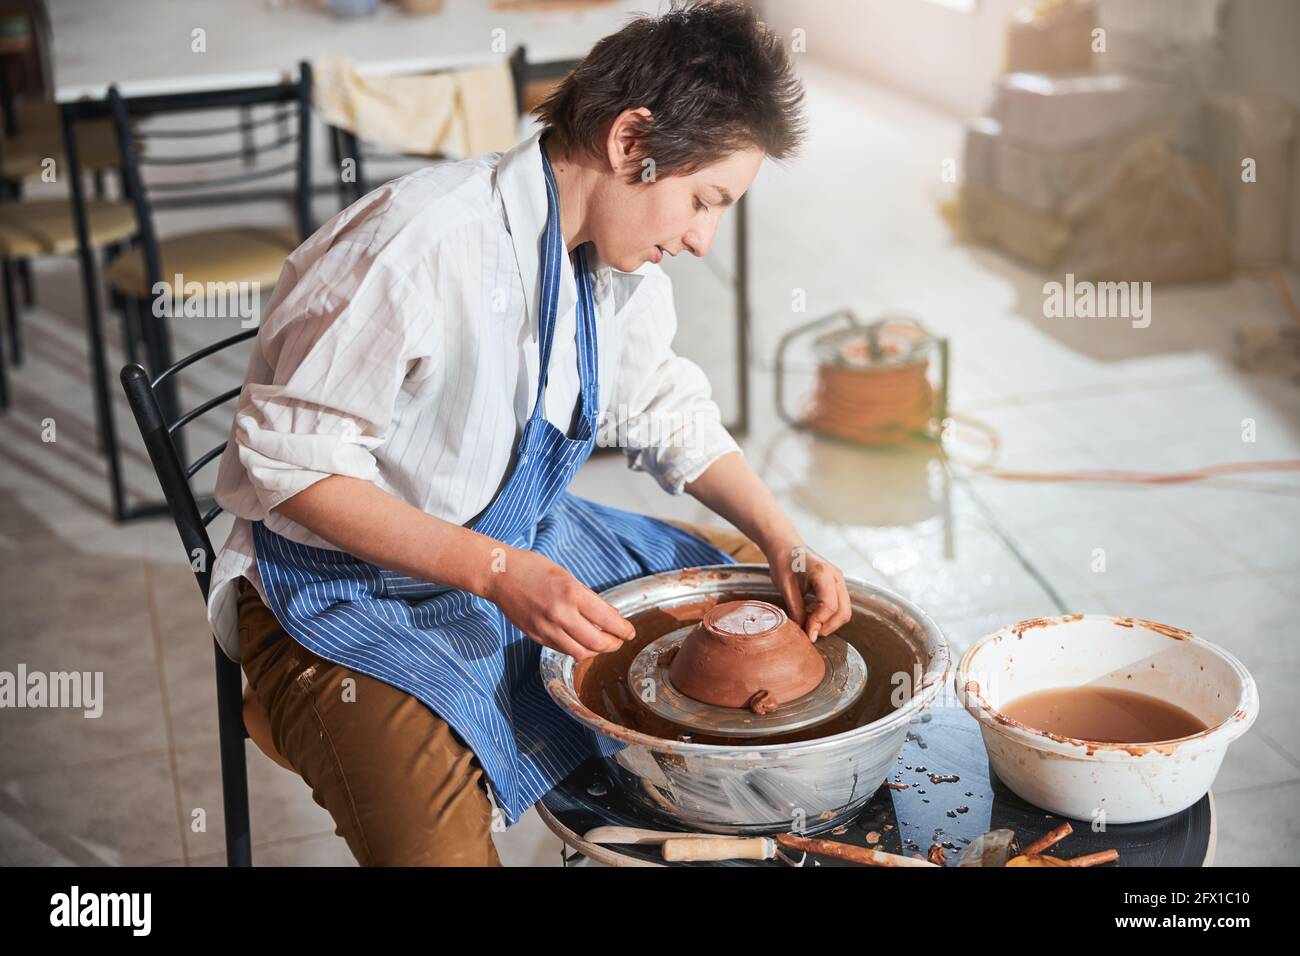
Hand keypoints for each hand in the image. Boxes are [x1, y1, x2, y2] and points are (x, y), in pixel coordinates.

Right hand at [483, 547, 634, 660]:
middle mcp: (560, 614)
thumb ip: (588, 598)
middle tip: (619, 641)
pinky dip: (576, 649)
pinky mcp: (536, 636)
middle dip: (613, 645)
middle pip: (596, 643)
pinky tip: (582, 642)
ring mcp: (546, 628)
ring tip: (602, 643)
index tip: (630, 632)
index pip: (607, 620)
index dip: (623, 630)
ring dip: (595, 651)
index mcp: (571, 594)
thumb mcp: (567, 577)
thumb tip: (610, 616)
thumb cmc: (534, 569)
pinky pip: (562, 650)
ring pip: (579, 653)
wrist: (500, 575)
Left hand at [764, 539, 851, 641]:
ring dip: (830, 623)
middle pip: (843, 611)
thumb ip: (796, 609)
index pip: (829, 605)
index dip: (819, 623)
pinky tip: (813, 615)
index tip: (808, 634)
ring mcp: (839, 580)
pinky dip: (830, 616)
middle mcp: (836, 576)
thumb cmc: (784, 562)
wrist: (786, 547)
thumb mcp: (785, 587)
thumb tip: (805, 632)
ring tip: (810, 624)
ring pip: (845, 610)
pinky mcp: (837, 585)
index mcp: (822, 572)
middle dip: (828, 627)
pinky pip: (841, 605)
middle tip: (810, 633)